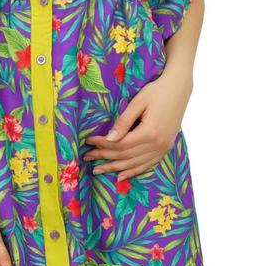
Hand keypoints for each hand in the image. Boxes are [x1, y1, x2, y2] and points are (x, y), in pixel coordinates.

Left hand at [83, 66, 192, 180]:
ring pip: (135, 164)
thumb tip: (109, 139)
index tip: (89, 141)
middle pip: (125, 156)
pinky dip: (134, 171)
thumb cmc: (156, 91)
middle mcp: (158, 144)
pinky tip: (121, 176)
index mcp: (150, 132)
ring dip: (115, 168)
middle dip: (104, 157)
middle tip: (87, 157)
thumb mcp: (138, 102)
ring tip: (98, 170)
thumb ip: (124, 122)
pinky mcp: (166, 148)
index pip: (120, 144)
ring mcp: (163, 148)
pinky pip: (148, 165)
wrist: (179, 89)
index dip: (102, 145)